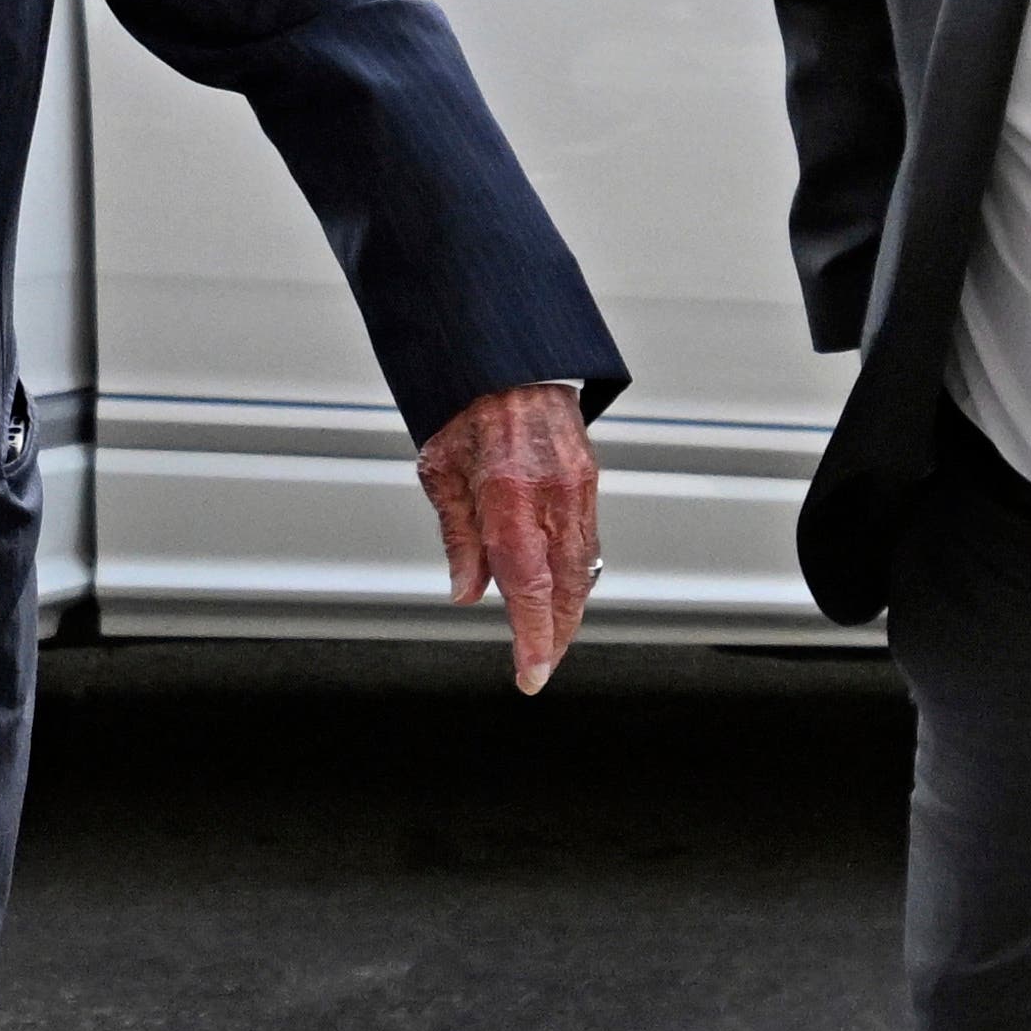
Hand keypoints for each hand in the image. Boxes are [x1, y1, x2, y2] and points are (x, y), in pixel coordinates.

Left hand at [414, 383, 598, 692]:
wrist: (507, 357)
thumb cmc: (464, 408)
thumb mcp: (440, 473)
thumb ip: (458, 538)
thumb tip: (467, 592)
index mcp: (509, 494)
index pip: (527, 586)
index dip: (532, 638)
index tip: (531, 674)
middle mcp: (553, 494)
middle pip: (565, 589)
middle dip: (555, 636)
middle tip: (539, 667)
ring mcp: (578, 486)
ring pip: (582, 570)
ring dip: (568, 611)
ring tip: (549, 639)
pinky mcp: (589, 479)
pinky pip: (587, 542)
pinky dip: (575, 575)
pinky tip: (561, 592)